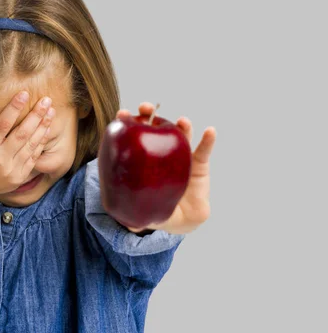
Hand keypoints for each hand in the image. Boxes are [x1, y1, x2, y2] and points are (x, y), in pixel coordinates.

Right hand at [0, 90, 55, 200]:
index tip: (24, 94)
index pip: (2, 125)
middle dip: (36, 115)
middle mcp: (1, 159)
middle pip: (22, 134)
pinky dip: (42, 142)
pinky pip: (34, 157)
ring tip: (51, 111)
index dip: (14, 109)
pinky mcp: (20, 176)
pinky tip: (47, 128)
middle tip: (46, 100)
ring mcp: (12, 169)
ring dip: (43, 126)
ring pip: (31, 145)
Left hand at [115, 103, 216, 234]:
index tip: (121, 114)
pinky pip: (204, 150)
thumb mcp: (141, 212)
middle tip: (146, 108)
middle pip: (154, 128)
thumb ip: (133, 216)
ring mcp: (179, 157)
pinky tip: (210, 132)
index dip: (126, 123)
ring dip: (181, 125)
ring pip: (180, 136)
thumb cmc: (156, 209)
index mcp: (142, 159)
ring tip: (182, 121)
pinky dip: (208, 140)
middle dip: (149, 114)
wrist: (181, 219)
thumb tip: (128, 224)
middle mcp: (160, 153)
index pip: (131, 137)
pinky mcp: (199, 165)